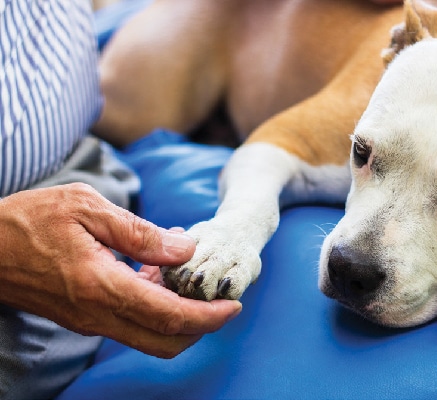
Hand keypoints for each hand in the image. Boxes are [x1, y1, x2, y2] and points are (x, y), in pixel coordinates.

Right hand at [0, 183, 241, 357]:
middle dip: (202, 326)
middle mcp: (97, 314)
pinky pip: (129, 322)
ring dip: (178, 316)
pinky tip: (158, 272)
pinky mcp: (83, 317)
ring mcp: (89, 320)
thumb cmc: (28, 220)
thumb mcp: (86, 208)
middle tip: (221, 299)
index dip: (208, 317)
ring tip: (188, 275)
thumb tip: (184, 248)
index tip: (233, 306)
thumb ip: (140, 232)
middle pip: (165, 340)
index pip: (169, 316)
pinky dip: (155, 307)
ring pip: (148, 336)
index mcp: (101, 287)